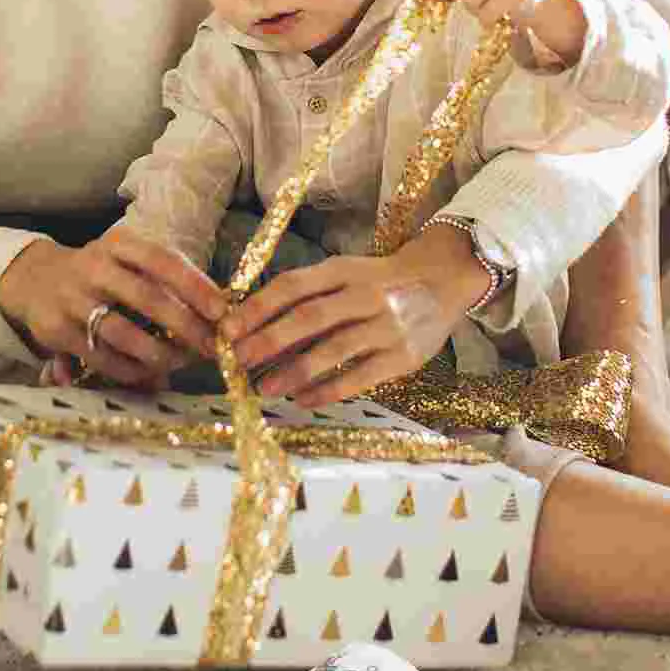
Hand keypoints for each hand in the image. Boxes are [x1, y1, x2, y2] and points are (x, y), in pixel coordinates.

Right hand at [0, 226, 225, 390]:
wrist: (33, 279)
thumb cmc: (99, 273)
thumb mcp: (126, 261)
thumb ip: (164, 282)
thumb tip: (212, 317)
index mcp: (117, 244)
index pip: (162, 260)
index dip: (194, 285)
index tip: (221, 311)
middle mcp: (93, 267)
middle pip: (146, 297)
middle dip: (184, 326)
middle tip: (211, 347)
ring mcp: (72, 299)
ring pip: (123, 333)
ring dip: (159, 353)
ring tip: (182, 363)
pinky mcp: (57, 331)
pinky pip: (102, 357)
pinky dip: (131, 371)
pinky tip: (151, 374)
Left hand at [220, 227, 486, 406]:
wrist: (441, 281)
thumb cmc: (377, 283)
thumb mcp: (343, 275)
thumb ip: (305, 295)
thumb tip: (251, 327)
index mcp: (342, 270)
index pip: (293, 286)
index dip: (258, 307)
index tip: (227, 329)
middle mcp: (365, 294)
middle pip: (310, 317)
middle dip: (269, 340)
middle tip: (237, 362)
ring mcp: (387, 325)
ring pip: (334, 349)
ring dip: (294, 371)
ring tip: (264, 388)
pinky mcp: (403, 356)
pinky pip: (360, 376)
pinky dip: (328, 390)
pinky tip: (303, 400)